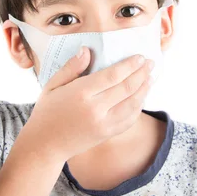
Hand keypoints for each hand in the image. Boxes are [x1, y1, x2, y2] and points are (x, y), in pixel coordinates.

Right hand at [21, 46, 154, 161]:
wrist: (45, 145)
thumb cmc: (47, 111)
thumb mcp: (52, 85)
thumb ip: (71, 67)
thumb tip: (87, 50)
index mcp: (81, 93)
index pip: (113, 75)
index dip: (129, 65)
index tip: (140, 57)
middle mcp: (95, 109)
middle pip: (126, 88)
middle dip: (142, 73)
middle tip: (151, 63)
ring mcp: (103, 124)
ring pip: (132, 104)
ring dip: (145, 89)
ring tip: (151, 77)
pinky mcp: (107, 134)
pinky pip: (129, 120)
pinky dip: (139, 107)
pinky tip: (142, 97)